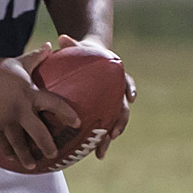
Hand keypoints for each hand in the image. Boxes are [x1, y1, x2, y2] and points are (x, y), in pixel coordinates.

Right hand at [0, 43, 79, 170]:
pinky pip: (2, 143)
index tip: (77, 122)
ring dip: (27, 157)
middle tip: (54, 154)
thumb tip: (50, 45)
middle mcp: (19, 110)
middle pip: (38, 133)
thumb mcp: (19, 62)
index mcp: (29, 93)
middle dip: (48, 146)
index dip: (67, 114)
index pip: (54, 104)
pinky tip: (14, 158)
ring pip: (19, 144)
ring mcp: (5, 120)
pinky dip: (9, 152)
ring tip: (33, 165)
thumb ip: (36, 57)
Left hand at [56, 34, 136, 159]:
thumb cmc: (85, 53)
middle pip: (122, 109)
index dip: (130, 89)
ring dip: (108, 139)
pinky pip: (102, 128)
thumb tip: (61, 37)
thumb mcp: (79, 48)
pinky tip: (93, 155)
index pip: (126, 82)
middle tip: (113, 135)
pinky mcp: (102, 113)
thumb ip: (71, 44)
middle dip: (119, 123)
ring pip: (113, 124)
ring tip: (100, 152)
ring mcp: (110, 104)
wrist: (91, 60)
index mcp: (114, 76)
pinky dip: (99, 141)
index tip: (131, 98)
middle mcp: (116, 92)